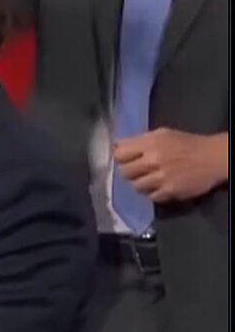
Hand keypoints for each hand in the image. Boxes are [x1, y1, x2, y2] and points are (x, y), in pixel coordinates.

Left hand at [113, 129, 228, 202]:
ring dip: (141, 184)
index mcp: (150, 143)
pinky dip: (153, 193)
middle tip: (138, 171)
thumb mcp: (162, 134)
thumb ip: (139, 140)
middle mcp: (153, 160)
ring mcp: (161, 177)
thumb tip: (116, 146)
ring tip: (150, 180)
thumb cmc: (187, 144)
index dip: (121, 158)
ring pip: (136, 186)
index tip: (126, 160)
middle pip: (125, 172)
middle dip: (130, 172)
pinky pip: (151, 197)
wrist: (213, 158)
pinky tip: (160, 186)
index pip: (120, 154)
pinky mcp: (170, 191)